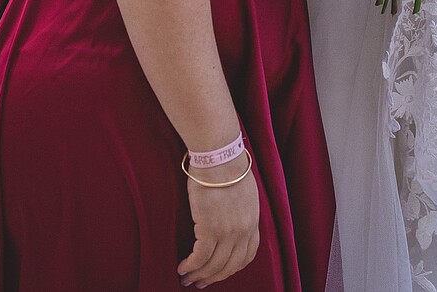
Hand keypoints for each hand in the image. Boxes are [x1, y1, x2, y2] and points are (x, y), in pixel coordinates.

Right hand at [177, 157, 258, 286]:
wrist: (219, 157)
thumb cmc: (226, 168)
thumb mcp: (243, 192)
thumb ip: (241, 210)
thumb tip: (230, 218)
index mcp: (253, 221)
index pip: (248, 255)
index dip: (233, 267)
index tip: (220, 272)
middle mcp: (243, 230)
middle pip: (230, 265)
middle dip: (214, 277)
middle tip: (200, 283)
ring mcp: (228, 232)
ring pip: (214, 265)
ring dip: (199, 275)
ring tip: (186, 278)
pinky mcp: (210, 228)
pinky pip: (200, 257)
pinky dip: (191, 266)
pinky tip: (182, 267)